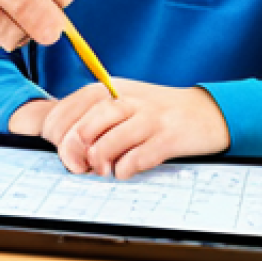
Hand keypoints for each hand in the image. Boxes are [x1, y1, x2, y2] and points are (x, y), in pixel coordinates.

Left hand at [32, 80, 230, 178]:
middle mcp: (127, 99)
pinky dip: (125, 169)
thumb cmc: (154, 112)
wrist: (204, 111)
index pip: (70, 107)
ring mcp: (148, 118)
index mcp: (110, 89)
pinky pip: (138, 157)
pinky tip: (123, 171)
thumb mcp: (121, 103)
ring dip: (99, 162)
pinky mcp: (168, 138)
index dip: (57, 132)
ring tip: (101, 169)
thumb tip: (64, 143)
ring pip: (109, 142)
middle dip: (74, 151)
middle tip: (77, 166)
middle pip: (86, 126)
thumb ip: (94, 117)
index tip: (57, 148)